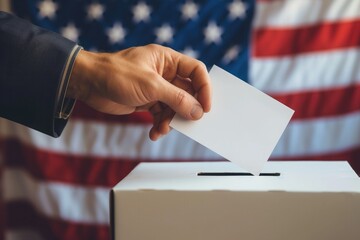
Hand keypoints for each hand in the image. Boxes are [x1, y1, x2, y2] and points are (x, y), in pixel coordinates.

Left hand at [67, 44, 210, 140]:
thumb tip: (198, 111)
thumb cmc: (116, 74)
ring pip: (174, 106)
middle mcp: (164, 73)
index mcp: (167, 60)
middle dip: (187, 108)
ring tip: (163, 128)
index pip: (196, 71)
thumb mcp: (151, 86)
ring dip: (171, 120)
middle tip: (189, 122)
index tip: (206, 107)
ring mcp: (156, 88)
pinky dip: (160, 125)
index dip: (204, 88)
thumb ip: (177, 98)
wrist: (88, 84)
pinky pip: (161, 114)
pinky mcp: (147, 101)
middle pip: (187, 91)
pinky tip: (154, 133)